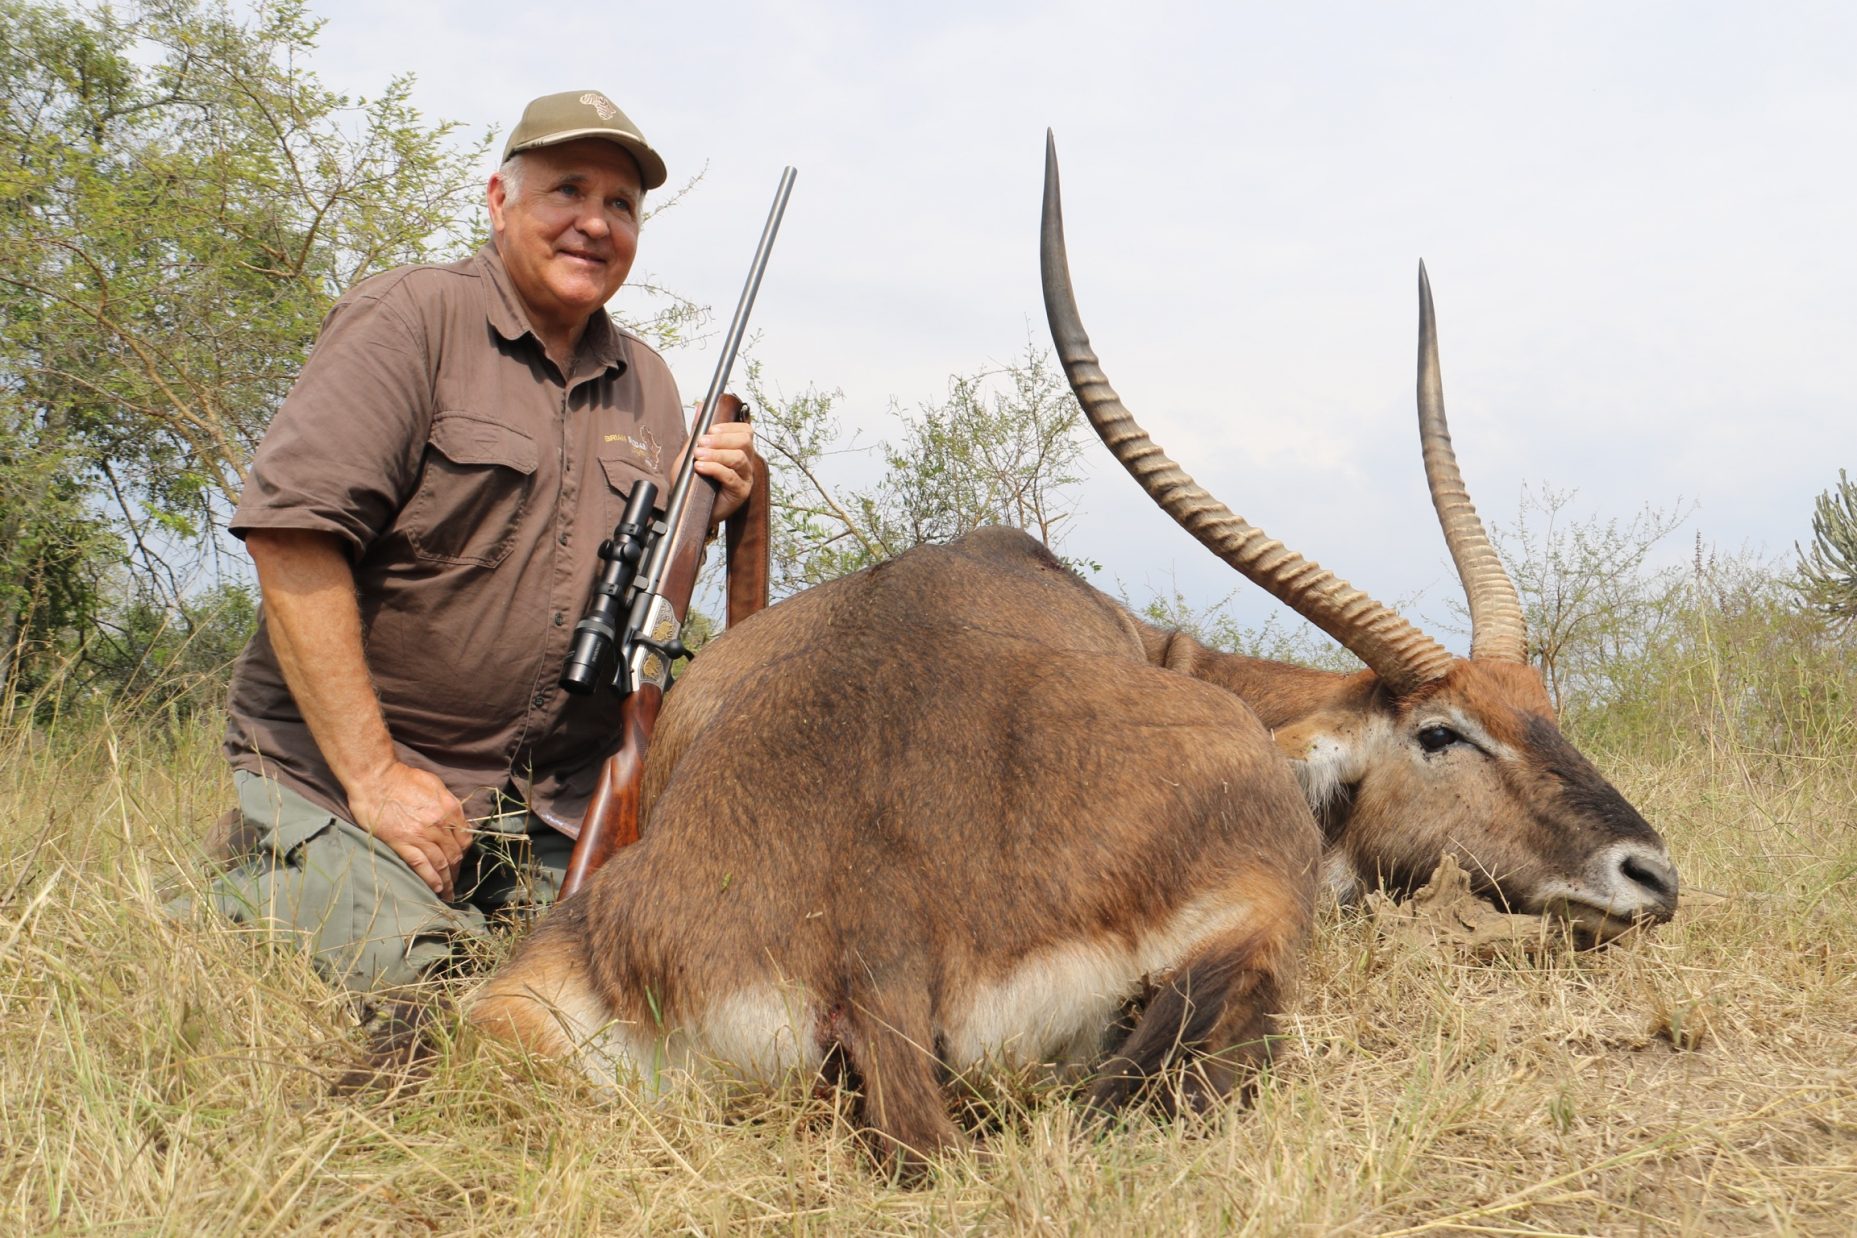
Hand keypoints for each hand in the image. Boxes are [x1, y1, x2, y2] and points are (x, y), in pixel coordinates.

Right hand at [347, 761, 471, 898]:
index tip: (461, 861)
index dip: (464, 852)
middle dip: (457, 871)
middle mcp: (439, 824)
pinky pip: (421, 865)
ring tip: (449, 894)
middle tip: (456, 883)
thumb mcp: (434, 784)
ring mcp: (420, 835)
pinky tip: (435, 889)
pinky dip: (430, 879)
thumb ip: (448, 803)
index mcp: (450, 809)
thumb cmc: (403, 778)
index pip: (465, 838)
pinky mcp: (401, 842)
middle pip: (454, 854)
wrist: (375, 778)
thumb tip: (455, 819)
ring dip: (447, 880)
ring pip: (440, 863)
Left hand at [692, 420, 755, 523]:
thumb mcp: (692, 453)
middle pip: (745, 442)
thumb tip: (701, 407)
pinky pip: (732, 476)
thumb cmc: (692, 482)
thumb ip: (698, 432)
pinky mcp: (740, 492)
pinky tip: (701, 467)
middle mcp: (745, 463)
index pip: (745, 431)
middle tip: (702, 443)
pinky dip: (715, 468)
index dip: (729, 427)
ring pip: (739, 458)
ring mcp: (745, 478)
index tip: (710, 430)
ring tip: (699, 456)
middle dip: (722, 439)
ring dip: (717, 454)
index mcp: (737, 450)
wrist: (686, 508)